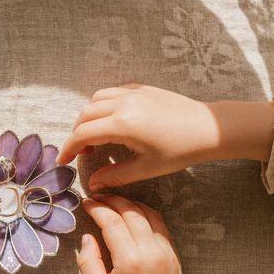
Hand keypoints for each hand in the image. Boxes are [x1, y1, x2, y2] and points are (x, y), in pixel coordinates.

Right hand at [57, 85, 273, 192]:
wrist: (209, 128)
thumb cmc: (181, 150)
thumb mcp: (147, 168)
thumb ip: (116, 175)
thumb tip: (93, 184)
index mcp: (123, 123)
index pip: (83, 133)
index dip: (69, 148)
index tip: (64, 161)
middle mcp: (124, 103)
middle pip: (85, 115)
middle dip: (77, 133)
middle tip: (80, 152)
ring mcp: (133, 92)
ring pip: (96, 99)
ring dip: (89, 117)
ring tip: (95, 137)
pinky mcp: (142, 88)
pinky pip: (112, 92)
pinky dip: (103, 105)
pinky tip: (111, 122)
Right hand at [79, 195, 209, 273]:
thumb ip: (88, 262)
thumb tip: (87, 237)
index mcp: (130, 260)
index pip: (112, 221)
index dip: (97, 208)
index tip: (86, 203)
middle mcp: (151, 251)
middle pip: (131, 211)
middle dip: (112, 200)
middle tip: (97, 197)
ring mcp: (165, 251)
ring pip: (148, 213)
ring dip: (129, 203)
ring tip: (113, 202)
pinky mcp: (173, 254)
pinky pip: (159, 224)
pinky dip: (144, 214)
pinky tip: (132, 215)